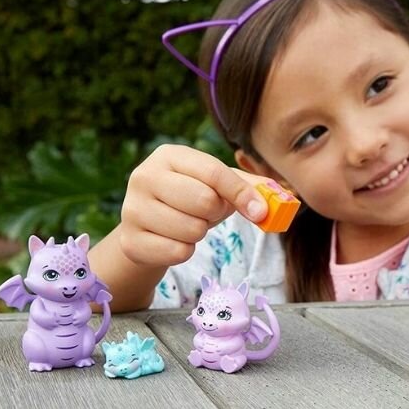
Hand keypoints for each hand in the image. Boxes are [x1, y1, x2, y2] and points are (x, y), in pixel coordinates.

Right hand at [118, 144, 269, 266]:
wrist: (146, 228)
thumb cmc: (188, 199)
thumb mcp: (215, 186)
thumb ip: (248, 188)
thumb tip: (277, 203)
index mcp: (169, 156)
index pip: (215, 172)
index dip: (242, 193)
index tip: (260, 212)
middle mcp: (144, 176)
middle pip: (204, 201)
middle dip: (214, 213)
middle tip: (205, 213)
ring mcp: (132, 208)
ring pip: (192, 230)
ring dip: (199, 233)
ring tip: (187, 224)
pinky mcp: (130, 240)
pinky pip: (178, 252)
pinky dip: (184, 251)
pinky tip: (173, 240)